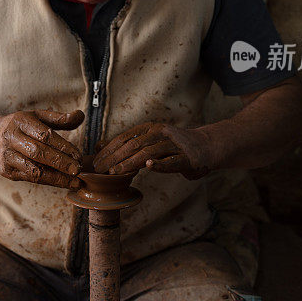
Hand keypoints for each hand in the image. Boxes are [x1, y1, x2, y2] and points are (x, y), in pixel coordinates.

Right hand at [0, 109, 84, 188]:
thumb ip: (59, 118)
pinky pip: (30, 178)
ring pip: (33, 170)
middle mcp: (11, 138)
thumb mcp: (36, 117)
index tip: (78, 155)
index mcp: (21, 122)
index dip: (62, 146)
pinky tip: (63, 182)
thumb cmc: (19, 127)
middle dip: (60, 162)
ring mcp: (7, 157)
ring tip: (74, 181)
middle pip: (37, 152)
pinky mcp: (6, 172)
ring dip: (56, 177)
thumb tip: (80, 115)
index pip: (44, 135)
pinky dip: (48, 181)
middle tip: (78, 169)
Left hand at [92, 122, 212, 178]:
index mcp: (150, 128)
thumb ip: (129, 144)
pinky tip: (148, 167)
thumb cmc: (172, 147)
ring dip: (130, 163)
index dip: (109, 149)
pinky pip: (171, 161)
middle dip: (114, 157)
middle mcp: (161, 133)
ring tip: (115, 172)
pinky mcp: (186, 158)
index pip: (125, 138)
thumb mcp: (149, 141)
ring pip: (148, 153)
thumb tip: (99, 146)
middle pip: (133, 145)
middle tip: (100, 169)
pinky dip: (160, 164)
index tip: (96, 160)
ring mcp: (174, 145)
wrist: (205, 146)